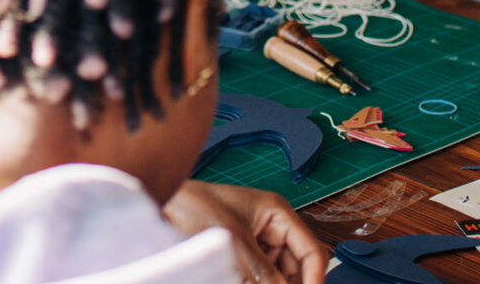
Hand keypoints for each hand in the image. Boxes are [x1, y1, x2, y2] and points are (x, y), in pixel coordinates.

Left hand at [164, 181, 325, 283]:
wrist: (165, 204)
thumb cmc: (194, 204)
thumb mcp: (234, 240)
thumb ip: (261, 270)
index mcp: (278, 213)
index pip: (311, 252)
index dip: (315, 279)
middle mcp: (272, 228)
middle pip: (297, 268)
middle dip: (289, 283)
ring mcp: (258, 242)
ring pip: (278, 276)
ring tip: (252, 281)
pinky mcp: (244, 255)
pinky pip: (260, 277)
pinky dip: (259, 283)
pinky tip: (243, 280)